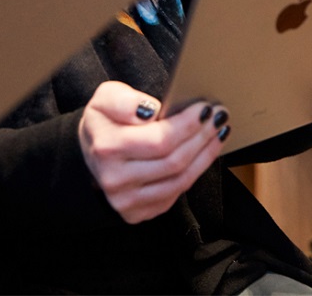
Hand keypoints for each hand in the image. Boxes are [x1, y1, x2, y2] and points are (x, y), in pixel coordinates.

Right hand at [77, 81, 227, 223]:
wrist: (92, 151)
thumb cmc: (105, 120)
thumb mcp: (106, 97)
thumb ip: (124, 100)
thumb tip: (150, 111)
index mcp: (107, 148)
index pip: (160, 140)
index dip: (188, 125)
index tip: (206, 108)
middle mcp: (115, 180)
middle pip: (174, 162)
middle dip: (203, 137)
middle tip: (220, 117)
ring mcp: (126, 201)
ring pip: (180, 181)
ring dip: (206, 155)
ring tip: (219, 132)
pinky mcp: (137, 213)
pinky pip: (176, 194)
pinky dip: (196, 171)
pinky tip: (205, 152)